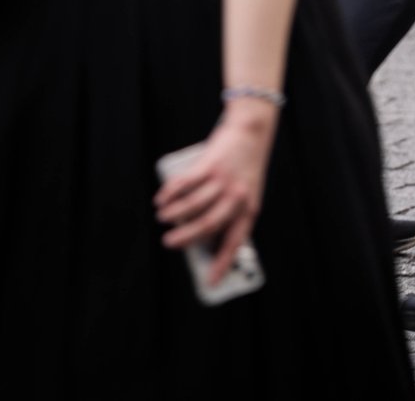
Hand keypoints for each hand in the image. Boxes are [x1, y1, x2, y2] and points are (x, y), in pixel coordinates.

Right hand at [154, 101, 276, 290]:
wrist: (252, 132)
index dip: (222, 264)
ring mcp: (223, 180)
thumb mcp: (246, 195)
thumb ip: (227, 214)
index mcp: (249, 210)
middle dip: (185, 239)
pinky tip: (161, 199)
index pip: (235, 243)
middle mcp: (238, 197)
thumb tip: (197, 237)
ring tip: (163, 217)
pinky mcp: (210, 164)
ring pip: (193, 205)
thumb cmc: (245, 169)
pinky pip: (186, 183)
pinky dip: (170, 193)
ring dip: (174, 214)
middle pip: (208, 225)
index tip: (210, 283)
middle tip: (169, 243)